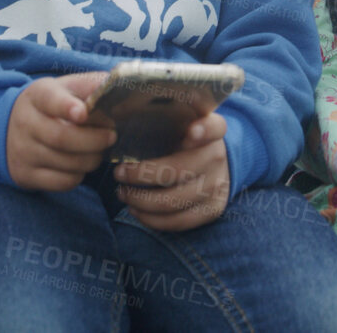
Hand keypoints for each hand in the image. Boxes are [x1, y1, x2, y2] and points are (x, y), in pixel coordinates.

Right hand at [5, 72, 115, 191]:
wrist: (9, 127)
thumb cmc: (52, 105)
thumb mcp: (66, 88)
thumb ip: (91, 85)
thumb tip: (122, 87)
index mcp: (37, 96)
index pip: (50, 100)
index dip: (66, 107)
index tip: (83, 113)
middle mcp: (25, 123)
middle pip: (62, 137)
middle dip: (94, 140)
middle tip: (112, 137)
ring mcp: (22, 151)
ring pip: (65, 162)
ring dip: (91, 159)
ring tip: (100, 151)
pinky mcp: (26, 174)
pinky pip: (61, 181)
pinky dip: (79, 175)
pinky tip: (82, 165)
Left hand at [114, 113, 228, 231]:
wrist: (216, 166)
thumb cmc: (185, 142)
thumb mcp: (181, 124)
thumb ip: (164, 120)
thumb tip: (121, 116)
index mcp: (212, 130)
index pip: (213, 127)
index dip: (203, 130)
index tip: (191, 131)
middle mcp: (217, 157)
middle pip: (178, 170)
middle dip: (141, 175)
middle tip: (119, 174)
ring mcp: (217, 186)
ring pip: (173, 200)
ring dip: (140, 200)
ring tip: (123, 193)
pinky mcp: (212, 210)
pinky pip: (179, 221)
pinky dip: (152, 219)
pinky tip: (136, 210)